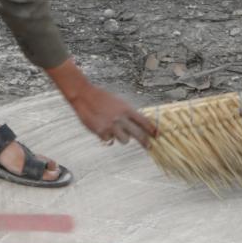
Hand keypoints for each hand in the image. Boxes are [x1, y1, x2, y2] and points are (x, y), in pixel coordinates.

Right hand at [43, 58, 158, 146]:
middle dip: (145, 142)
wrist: (85, 96)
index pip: (144, 121)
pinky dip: (107, 136)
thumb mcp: (118, 102)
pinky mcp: (102, 132)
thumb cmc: (101, 98)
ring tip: (115, 131)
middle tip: (149, 146)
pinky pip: (109, 140)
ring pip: (125, 140)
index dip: (151, 129)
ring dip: (122, 137)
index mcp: (126, 109)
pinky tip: (102, 128)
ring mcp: (112, 126)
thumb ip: (127, 114)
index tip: (156, 134)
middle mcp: (121, 118)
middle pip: (138, 134)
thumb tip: (136, 123)